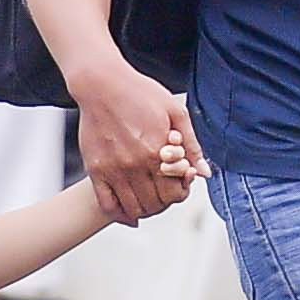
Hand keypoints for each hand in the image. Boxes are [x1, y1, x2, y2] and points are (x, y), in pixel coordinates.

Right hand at [71, 62, 203, 223]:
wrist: (102, 84)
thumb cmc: (139, 93)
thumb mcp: (175, 112)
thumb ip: (191, 145)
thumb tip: (205, 172)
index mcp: (156, 152)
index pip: (174, 193)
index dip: (181, 193)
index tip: (179, 185)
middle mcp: (134, 165)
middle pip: (155, 204)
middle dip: (165, 202)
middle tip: (165, 193)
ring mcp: (112, 170)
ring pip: (133, 208)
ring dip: (145, 211)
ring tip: (150, 201)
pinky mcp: (95, 170)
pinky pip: (107, 204)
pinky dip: (120, 215)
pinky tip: (129, 214)